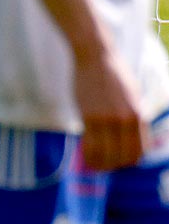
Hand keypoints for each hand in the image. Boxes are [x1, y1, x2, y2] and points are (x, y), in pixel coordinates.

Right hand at [75, 47, 147, 170]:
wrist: (95, 57)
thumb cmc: (113, 74)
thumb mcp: (132, 97)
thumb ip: (132, 118)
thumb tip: (130, 137)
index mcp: (139, 116)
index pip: (139, 151)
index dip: (129, 161)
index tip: (120, 162)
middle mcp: (125, 120)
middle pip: (123, 156)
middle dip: (114, 165)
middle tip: (105, 166)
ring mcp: (107, 119)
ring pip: (106, 153)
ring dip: (100, 163)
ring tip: (93, 165)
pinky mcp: (89, 115)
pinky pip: (90, 143)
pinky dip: (88, 154)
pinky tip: (85, 155)